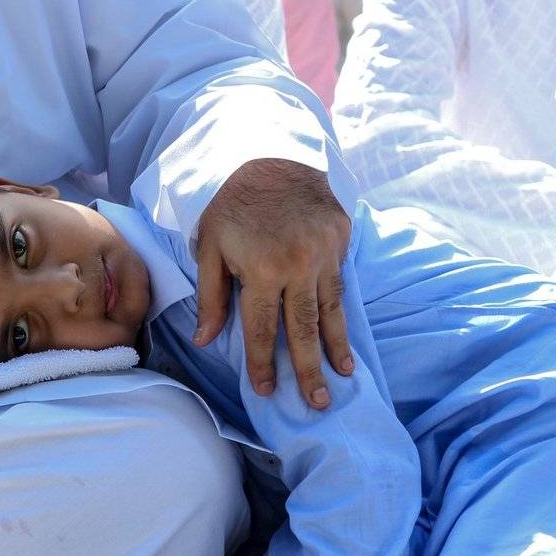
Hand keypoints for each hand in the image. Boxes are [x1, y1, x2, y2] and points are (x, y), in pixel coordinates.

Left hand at [195, 158, 352, 408]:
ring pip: (329, 311)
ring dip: (335, 348)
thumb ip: (213, 296)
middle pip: (302, 329)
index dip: (263, 362)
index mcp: (261, 269)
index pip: (263, 328)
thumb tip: (208, 340)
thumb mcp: (210, 245)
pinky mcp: (341, 240)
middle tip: (316, 404)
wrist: (272, 152)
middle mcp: (297, 265)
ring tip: (341, 377)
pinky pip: (340, 285)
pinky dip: (343, 314)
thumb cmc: (232, 203)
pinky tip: (346, 338)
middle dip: (308, 369)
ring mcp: (324, 253)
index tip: (264, 389)